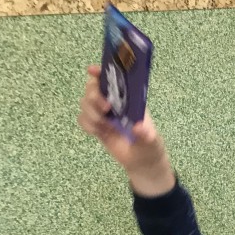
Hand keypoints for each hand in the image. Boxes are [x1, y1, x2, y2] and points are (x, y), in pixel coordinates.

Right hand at [78, 64, 174, 195]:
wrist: (142, 163)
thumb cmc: (151, 148)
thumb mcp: (152, 142)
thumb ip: (146, 135)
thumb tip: (138, 128)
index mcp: (130, 100)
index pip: (114, 80)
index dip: (102, 73)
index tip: (93, 71)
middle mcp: (115, 103)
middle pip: (93, 88)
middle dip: (94, 96)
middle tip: (106, 109)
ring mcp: (104, 114)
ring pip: (85, 103)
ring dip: (92, 113)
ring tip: (106, 127)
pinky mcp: (97, 126)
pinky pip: (82, 119)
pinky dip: (88, 125)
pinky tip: (99, 133)